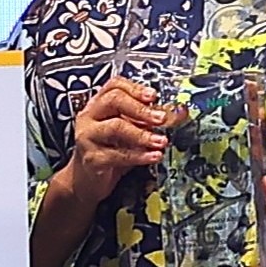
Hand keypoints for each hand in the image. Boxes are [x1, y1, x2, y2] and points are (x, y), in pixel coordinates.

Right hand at [55, 78, 175, 207]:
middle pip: (113, 100)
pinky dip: (138, 156)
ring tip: (161, 141)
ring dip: (142, 134)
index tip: (154, 96)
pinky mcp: (92, 159)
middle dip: (141, 108)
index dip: (136, 88)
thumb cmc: (110, 151)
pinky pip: (117, 155)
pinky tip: (152, 156)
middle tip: (161, 118)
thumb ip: (148, 121)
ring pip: (115, 127)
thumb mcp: (130, 131)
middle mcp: (90, 116)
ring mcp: (88, 137)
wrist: (87, 180)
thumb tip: (178, 113)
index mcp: (99, 104)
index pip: (115, 85)